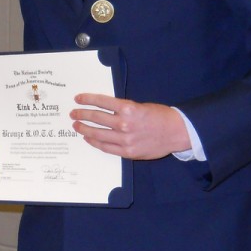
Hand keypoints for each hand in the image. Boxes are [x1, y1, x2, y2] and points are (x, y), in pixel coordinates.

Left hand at [70, 94, 190, 159]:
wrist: (177, 132)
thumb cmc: (159, 116)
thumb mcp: (140, 106)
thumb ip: (122, 109)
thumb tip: (104, 110)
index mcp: (128, 108)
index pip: (101, 101)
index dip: (87, 99)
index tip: (78, 98)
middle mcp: (124, 123)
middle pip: (96, 118)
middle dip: (82, 114)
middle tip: (73, 113)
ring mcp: (125, 139)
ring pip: (98, 134)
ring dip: (84, 129)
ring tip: (76, 126)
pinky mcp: (128, 152)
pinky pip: (106, 147)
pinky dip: (95, 142)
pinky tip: (89, 138)